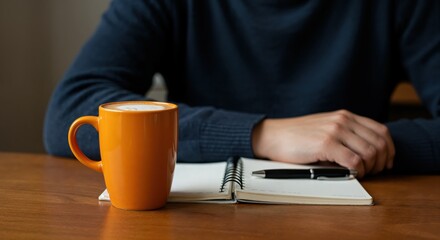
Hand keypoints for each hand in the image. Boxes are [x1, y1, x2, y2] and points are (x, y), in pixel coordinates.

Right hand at [252, 110, 394, 177]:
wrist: (273, 135)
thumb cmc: (296, 136)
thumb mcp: (325, 127)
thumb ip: (345, 133)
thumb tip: (366, 152)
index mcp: (345, 116)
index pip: (381, 131)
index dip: (389, 149)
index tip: (386, 162)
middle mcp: (343, 120)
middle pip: (379, 143)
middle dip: (381, 162)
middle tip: (375, 172)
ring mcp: (335, 131)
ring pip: (369, 153)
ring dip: (370, 168)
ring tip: (362, 174)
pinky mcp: (326, 144)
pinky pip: (354, 161)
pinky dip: (358, 171)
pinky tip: (351, 174)